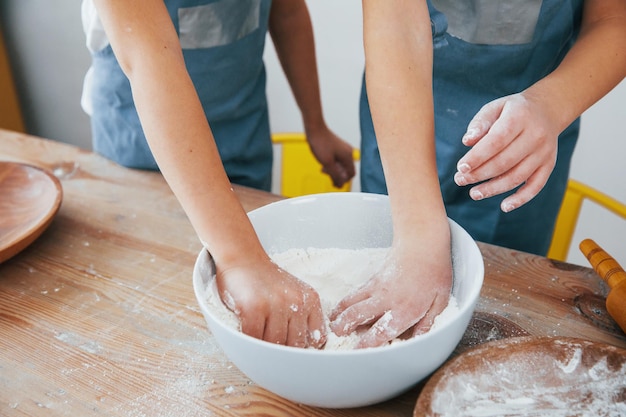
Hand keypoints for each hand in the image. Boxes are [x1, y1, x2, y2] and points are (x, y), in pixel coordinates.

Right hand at [216, 258, 326, 348]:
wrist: (242, 257)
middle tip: (271, 348)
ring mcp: (275, 305)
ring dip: (264, 347)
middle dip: (283, 350)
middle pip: (295, 345)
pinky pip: (254, 338)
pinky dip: (249, 341)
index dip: (304, 349)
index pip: (317, 339)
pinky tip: (246, 334)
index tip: (293, 350)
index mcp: (310, 299)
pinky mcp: (253, 308)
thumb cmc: (266, 280)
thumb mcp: (294, 293)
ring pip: (274, 344)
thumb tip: (303, 353)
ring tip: (258, 338)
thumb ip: (302, 318)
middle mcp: (296, 302)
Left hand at [306, 128, 355, 187]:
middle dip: (337, 175)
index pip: (351, 174)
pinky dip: (332, 164)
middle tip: (326, 174)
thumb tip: (341, 185)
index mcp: (348, 156)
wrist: (315, 128)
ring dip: (333, 170)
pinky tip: (324, 163)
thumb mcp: (327, 163)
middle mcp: (348, 152)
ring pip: (341, 165)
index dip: (343, 181)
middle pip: (346, 170)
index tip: (334, 183)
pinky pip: (338, 160)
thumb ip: (335, 175)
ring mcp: (343, 149)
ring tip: (324, 169)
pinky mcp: (338, 147)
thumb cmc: (320, 143)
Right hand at [328, 233, 451, 347]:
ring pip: (351, 303)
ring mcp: (376, 288)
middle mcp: (386, 301)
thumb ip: (428, 323)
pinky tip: (339, 310)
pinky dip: (344, 303)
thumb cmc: (435, 272)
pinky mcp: (372, 280)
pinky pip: (354, 294)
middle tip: (337, 336)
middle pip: (357, 316)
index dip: (367, 344)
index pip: (381, 331)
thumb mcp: (440, 301)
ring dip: (339, 315)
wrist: (422, 243)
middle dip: (343, 327)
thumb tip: (418, 340)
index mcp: (404, 310)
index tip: (358, 352)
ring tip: (332, 326)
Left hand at [454, 92, 560, 211]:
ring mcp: (544, 152)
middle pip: (505, 161)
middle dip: (480, 174)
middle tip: (460, 180)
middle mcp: (535, 136)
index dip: (478, 156)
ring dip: (494, 189)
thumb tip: (467, 141)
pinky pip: (536, 186)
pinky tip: (504, 206)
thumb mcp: (495, 107)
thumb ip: (480, 123)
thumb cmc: (513, 110)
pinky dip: (521, 199)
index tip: (461, 167)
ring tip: (474, 193)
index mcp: (520, 118)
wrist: (547, 110)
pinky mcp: (549, 165)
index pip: (496, 141)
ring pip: (517, 176)